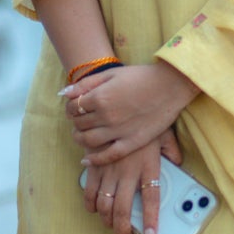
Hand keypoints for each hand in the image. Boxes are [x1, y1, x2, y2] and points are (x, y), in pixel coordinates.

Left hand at [62, 61, 197, 166]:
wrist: (170, 86)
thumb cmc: (141, 76)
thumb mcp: (111, 74)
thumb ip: (86, 84)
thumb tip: (64, 94)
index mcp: (100, 97)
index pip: (74, 107)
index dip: (71, 108)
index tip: (75, 107)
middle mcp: (106, 116)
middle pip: (79, 124)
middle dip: (76, 122)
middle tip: (80, 120)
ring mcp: (118, 131)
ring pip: (88, 141)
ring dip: (80, 139)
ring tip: (81, 136)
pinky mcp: (131, 142)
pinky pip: (108, 155)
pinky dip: (95, 160)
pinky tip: (87, 160)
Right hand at [82, 128, 183, 233]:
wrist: (115, 104)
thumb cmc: (142, 118)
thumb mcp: (162, 132)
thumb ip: (171, 150)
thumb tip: (178, 162)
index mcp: (147, 165)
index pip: (151, 199)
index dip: (151, 220)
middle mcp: (127, 171)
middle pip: (123, 209)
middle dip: (123, 228)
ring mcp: (109, 169)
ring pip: (104, 204)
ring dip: (107, 219)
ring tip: (112, 224)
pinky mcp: (95, 165)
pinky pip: (89, 190)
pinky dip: (90, 203)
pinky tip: (94, 208)